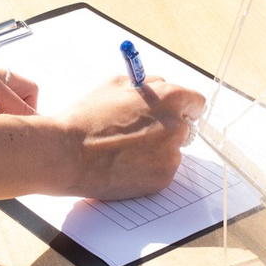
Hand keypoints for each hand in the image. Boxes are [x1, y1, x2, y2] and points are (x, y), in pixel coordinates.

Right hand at [56, 75, 205, 200]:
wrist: (69, 154)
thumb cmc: (88, 118)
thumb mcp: (116, 85)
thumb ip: (146, 85)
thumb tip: (160, 86)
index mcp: (169, 99)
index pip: (196, 102)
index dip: (183, 105)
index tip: (175, 111)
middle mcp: (176, 127)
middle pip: (185, 127)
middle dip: (167, 127)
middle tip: (141, 132)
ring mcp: (170, 156)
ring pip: (171, 150)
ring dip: (156, 149)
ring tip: (124, 149)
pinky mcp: (162, 180)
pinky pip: (161, 170)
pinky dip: (148, 168)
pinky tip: (124, 163)